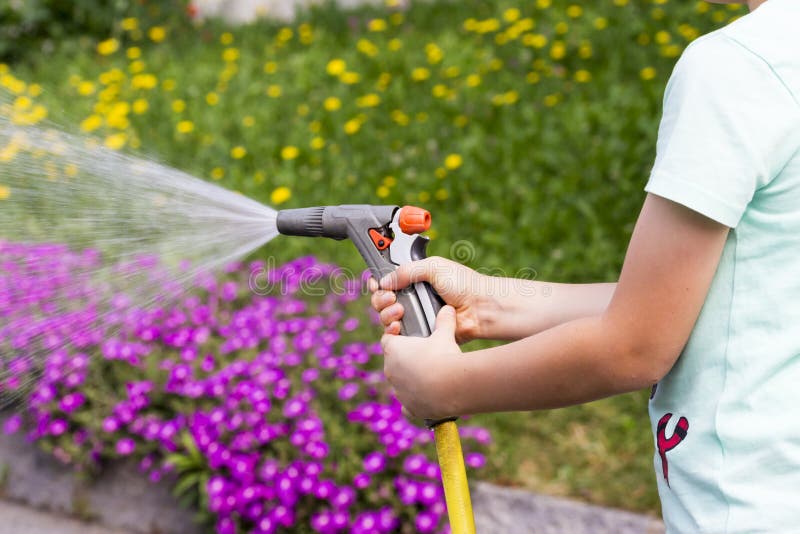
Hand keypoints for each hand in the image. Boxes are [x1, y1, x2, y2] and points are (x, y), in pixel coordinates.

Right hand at [368, 256, 488, 342]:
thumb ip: (407, 270)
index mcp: (415, 279)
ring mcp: (415, 316)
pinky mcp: (419, 334)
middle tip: (389, 298)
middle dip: (380, 299)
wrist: (480, 308)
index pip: (388, 281)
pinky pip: (399, 335)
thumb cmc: (464, 285)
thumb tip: (384, 281)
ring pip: (386, 318)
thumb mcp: (434, 267)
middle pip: (382, 300)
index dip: (378, 283)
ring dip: (385, 313)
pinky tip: (397, 326)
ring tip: (398, 310)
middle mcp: (413, 298)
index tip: (375, 284)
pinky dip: (393, 330)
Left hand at [381, 305, 461, 419]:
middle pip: (393, 362)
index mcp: (393, 350)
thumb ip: (444, 321)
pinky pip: (407, 405)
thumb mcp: (444, 334)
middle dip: (406, 359)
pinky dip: (415, 401)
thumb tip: (448, 308)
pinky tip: (427, 397)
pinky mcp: (409, 407)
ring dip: (411, 379)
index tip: (411, 338)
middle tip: (426, 356)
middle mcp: (390, 370)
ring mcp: (398, 391)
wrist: (451, 386)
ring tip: (431, 376)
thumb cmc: (444, 356)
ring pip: (400, 383)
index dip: (398, 338)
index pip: (388, 340)